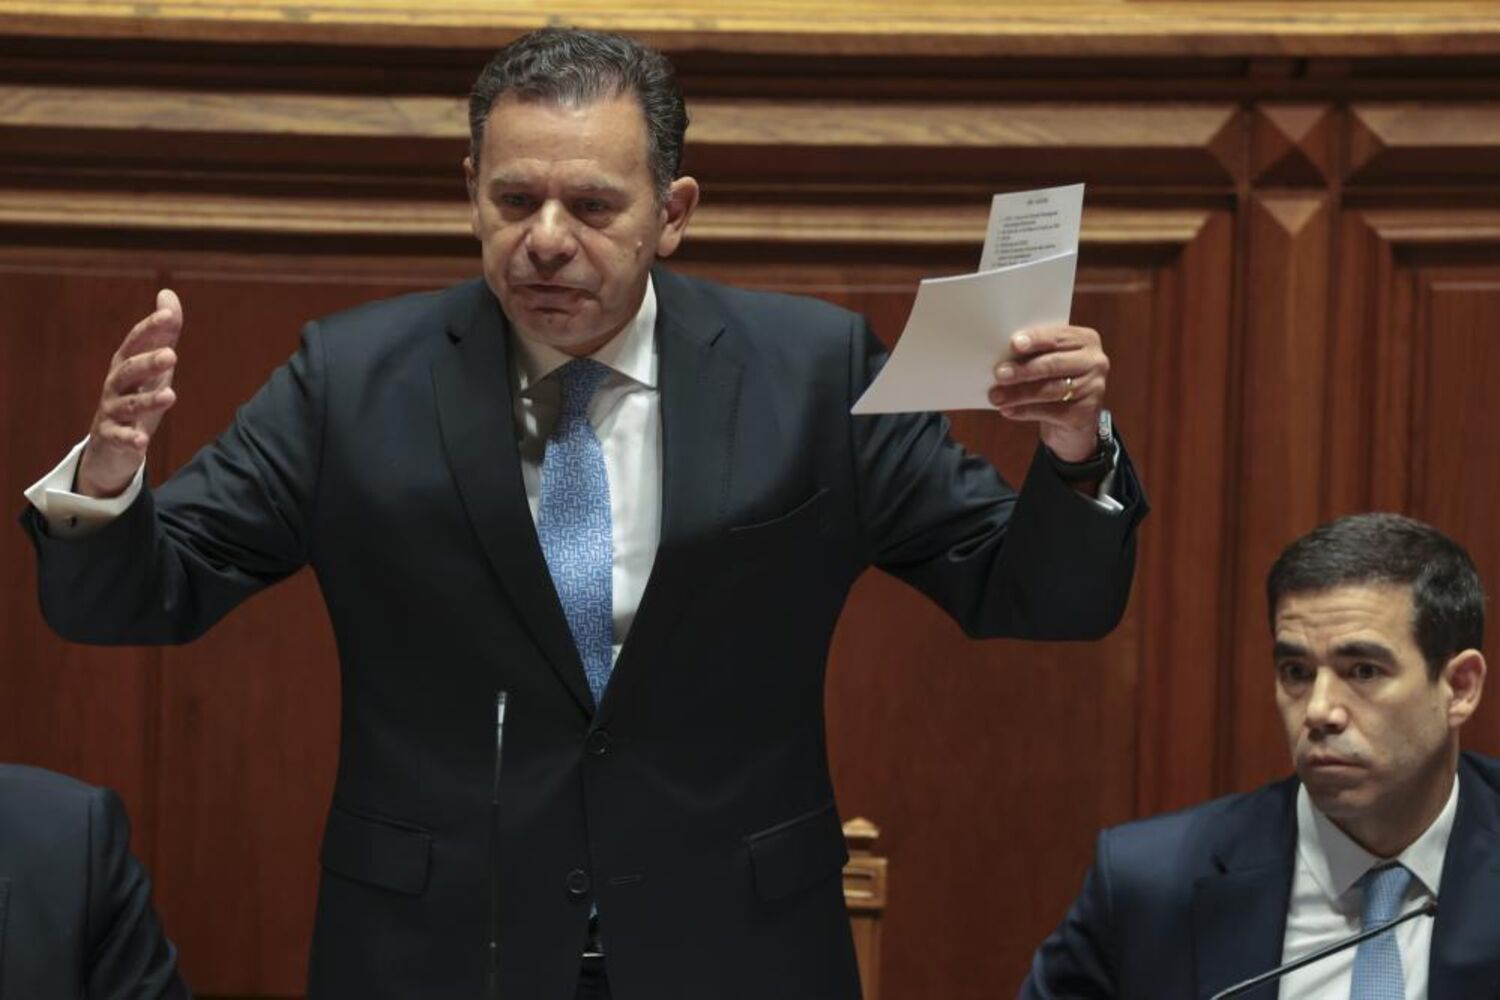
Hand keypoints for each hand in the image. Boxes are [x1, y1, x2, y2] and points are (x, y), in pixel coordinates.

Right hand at [77, 289, 182, 497]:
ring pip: (128, 404)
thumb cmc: (136, 393)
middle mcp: (115, 384)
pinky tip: (142, 441)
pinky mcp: (111, 436)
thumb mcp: (153, 365)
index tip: (169, 315)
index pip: (136, 342)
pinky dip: (129, 439)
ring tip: (171, 396)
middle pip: (129, 370)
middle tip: (172, 355)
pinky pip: (119, 437)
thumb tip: (167, 294)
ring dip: (148, 400)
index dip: (151, 328)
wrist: (112, 440)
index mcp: (126, 363)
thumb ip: (163, 334)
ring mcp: (112, 410)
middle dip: (148, 362)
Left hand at [988, 325, 1107, 461]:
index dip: (1036, 339)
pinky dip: (1025, 411)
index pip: (1058, 336)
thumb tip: (1001, 355)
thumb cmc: (1054, 382)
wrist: (1072, 420)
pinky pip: (1052, 411)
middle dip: (1024, 369)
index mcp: (1085, 340)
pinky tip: (1008, 411)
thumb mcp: (1048, 362)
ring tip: (996, 396)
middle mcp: (1095, 361)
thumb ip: (1034, 355)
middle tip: (999, 374)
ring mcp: (1094, 387)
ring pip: (1051, 389)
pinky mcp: (1087, 413)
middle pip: (1054, 363)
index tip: (1014, 344)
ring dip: (1019, 393)